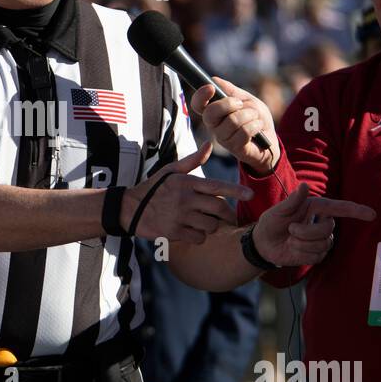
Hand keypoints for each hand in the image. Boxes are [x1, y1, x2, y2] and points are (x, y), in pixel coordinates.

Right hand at [122, 142, 252, 243]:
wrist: (130, 209)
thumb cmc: (154, 188)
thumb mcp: (171, 171)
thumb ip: (193, 160)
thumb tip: (208, 144)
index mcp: (187, 183)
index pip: (217, 187)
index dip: (236, 191)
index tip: (250, 195)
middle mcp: (185, 199)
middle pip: (219, 209)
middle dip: (228, 216)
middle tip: (229, 219)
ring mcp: (180, 216)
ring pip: (210, 225)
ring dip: (211, 226)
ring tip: (202, 222)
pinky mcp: (174, 232)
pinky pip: (198, 238)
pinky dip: (199, 237)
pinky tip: (190, 231)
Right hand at [191, 77, 277, 175]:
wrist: (270, 139)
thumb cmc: (255, 118)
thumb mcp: (246, 99)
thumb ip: (231, 91)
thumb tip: (214, 79)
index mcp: (214, 112)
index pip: (198, 105)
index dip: (200, 95)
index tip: (211, 88)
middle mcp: (214, 126)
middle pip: (210, 114)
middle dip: (228, 104)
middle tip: (240, 103)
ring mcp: (223, 138)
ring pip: (232, 121)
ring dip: (249, 115)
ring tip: (255, 117)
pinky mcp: (235, 148)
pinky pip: (244, 131)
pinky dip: (256, 125)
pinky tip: (258, 126)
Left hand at [253, 182, 375, 267]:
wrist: (263, 244)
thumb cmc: (271, 222)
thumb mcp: (278, 211)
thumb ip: (292, 201)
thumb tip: (304, 186)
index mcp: (316, 207)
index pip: (340, 208)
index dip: (357, 211)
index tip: (372, 215)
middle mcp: (322, 223)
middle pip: (328, 229)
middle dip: (306, 232)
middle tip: (290, 230)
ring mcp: (321, 240)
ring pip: (323, 244)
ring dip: (302, 243)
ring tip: (290, 240)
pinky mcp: (317, 254)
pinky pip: (316, 256)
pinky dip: (301, 254)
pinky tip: (293, 250)